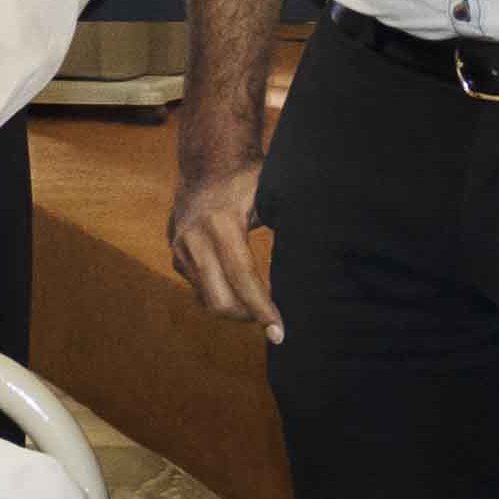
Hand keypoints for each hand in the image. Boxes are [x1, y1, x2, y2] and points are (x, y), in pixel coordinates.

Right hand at [168, 145, 277, 337]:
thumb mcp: (269, 191)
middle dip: (248, 317)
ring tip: (262, 308)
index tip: (280, 332)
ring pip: (208, 301)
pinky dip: (224, 297)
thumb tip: (322, 248)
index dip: (262, 307)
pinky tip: (243, 293)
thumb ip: (289, 219)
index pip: (242, 275)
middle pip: (220, 300)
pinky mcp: (176, 259)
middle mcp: (194, 239)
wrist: (204, 167)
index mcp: (221, 222)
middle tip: (275, 322)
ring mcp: (181, 251)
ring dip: (237, 310)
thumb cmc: (246, 180)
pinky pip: (201, 292)